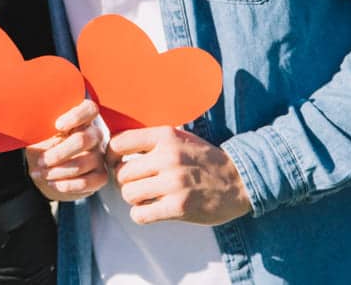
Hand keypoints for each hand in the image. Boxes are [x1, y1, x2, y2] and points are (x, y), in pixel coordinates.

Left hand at [24, 99, 108, 201]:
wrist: (44, 170)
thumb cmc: (43, 145)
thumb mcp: (39, 133)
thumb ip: (41, 126)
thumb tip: (30, 121)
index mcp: (81, 119)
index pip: (89, 109)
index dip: (76, 116)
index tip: (57, 125)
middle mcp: (94, 135)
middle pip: (83, 140)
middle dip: (58, 153)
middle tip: (42, 161)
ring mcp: (99, 156)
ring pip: (82, 164)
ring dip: (57, 171)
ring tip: (42, 173)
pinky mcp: (99, 176)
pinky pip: (87, 182)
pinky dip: (66, 185)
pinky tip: (52, 183)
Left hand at [107, 126, 251, 225]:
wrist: (239, 181)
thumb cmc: (204, 160)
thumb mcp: (180, 138)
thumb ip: (152, 140)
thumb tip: (116, 145)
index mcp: (166, 136)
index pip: (119, 142)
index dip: (111, 155)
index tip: (115, 162)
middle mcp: (168, 157)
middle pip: (121, 172)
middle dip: (123, 181)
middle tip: (133, 184)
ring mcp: (174, 183)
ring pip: (128, 193)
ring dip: (132, 198)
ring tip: (144, 197)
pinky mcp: (179, 207)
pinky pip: (141, 214)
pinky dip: (141, 214)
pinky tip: (150, 210)